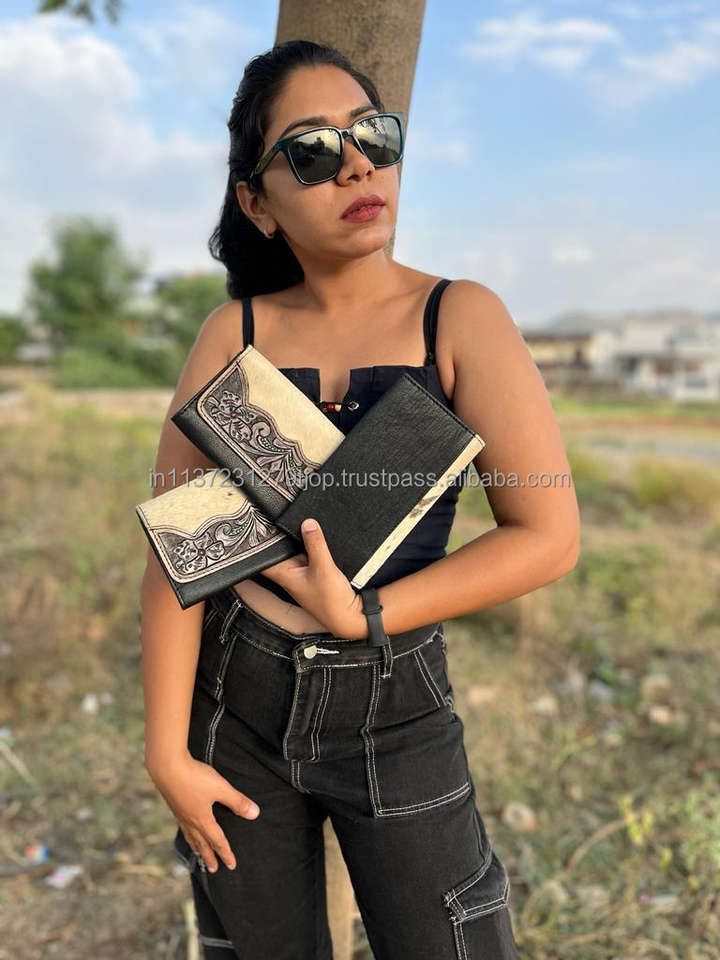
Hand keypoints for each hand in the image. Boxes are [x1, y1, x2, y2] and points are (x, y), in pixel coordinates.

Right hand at [147, 752, 259, 872]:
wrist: (166, 767)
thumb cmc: (194, 777)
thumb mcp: (220, 788)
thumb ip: (237, 801)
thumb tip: (255, 814)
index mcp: (202, 820)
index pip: (217, 841)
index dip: (226, 853)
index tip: (231, 865)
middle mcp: (190, 821)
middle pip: (202, 843)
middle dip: (209, 857)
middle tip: (213, 870)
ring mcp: (180, 814)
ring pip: (190, 836)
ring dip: (196, 847)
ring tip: (198, 854)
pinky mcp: (174, 805)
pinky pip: (182, 827)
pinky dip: (187, 834)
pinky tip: (186, 828)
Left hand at [259, 518, 367, 639]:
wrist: (348, 616)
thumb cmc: (331, 601)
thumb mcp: (323, 567)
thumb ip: (316, 544)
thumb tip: (308, 523)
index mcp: (284, 575)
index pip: (262, 560)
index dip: (257, 545)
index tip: (256, 528)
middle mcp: (290, 575)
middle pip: (280, 552)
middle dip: (282, 537)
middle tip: (284, 518)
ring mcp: (302, 574)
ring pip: (296, 553)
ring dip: (299, 542)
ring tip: (303, 525)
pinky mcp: (315, 574)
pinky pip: (309, 556)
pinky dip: (311, 548)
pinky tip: (317, 538)